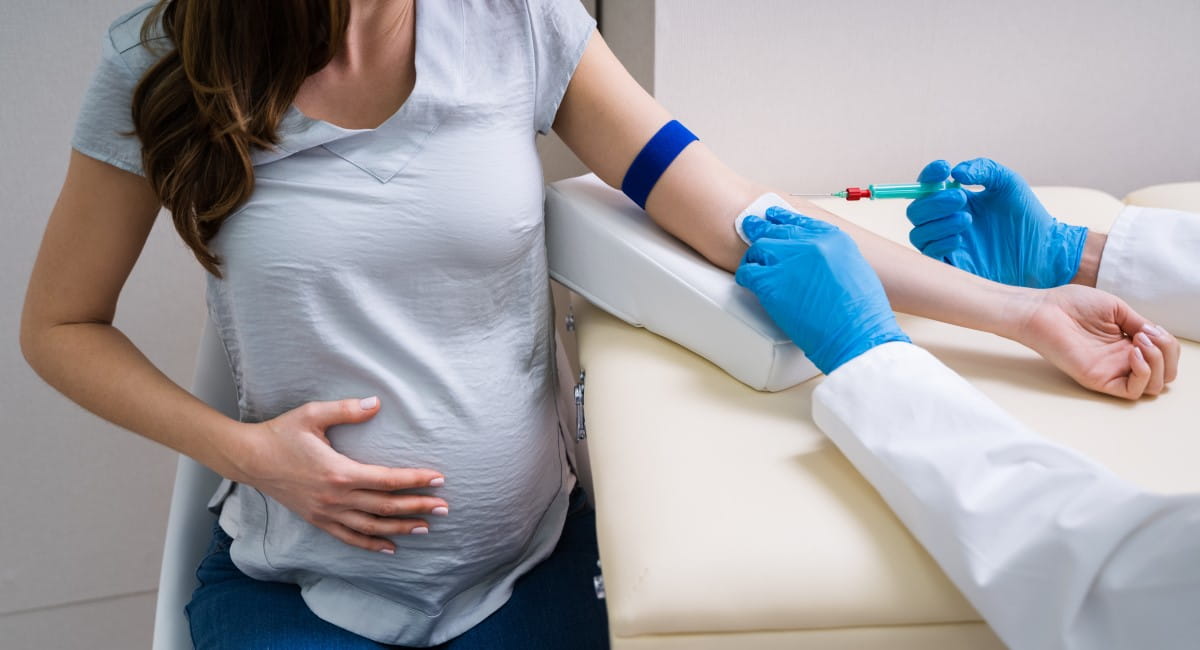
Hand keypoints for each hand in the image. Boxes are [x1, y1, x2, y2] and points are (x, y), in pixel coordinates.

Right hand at [232, 396, 447, 553]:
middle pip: (385, 506)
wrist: (250, 459)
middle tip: (444, 508)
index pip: (387, 479)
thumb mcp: (312, 414)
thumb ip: (347, 409)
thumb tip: (377, 402)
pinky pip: (348, 537)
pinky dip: (370, 544)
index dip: (415, 480)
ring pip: (371, 526)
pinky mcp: (317, 520)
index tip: (439, 479)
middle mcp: (335, 498)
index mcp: (339, 472)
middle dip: (418, 507)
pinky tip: (389, 546)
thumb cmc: (281, 433)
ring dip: (400, 528)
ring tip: (425, 528)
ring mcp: (326, 513)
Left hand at [735, 207, 910, 374]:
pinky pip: (748, 272)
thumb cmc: (861, 313)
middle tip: (749, 226)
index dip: (782, 218)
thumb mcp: (856, 270)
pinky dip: (745, 276)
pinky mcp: (771, 282)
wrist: (856, 334)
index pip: (801, 221)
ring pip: (758, 248)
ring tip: (752, 266)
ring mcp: (788, 260)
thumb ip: (833, 257)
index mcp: (833, 239)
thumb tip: (816, 261)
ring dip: (753, 257)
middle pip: (776, 231)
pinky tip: (747, 282)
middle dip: (760, 229)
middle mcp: (810, 244)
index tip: (772, 215)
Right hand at [906, 158, 1088, 287]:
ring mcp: (948, 243)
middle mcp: (947, 221)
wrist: (1043, 252)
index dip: (929, 175)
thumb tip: (955, 173)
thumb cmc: (1027, 216)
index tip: (944, 168)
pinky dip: (939, 242)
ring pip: (918, 232)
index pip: (928, 185)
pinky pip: (928, 254)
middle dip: (933, 202)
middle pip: (916, 210)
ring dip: (937, 223)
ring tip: (967, 219)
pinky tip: (960, 239)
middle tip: (961, 198)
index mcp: (957, 200)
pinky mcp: (952, 265)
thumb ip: (983, 169)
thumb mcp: (1008, 183)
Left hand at [1011, 284, 1179, 398]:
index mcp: (1128, 343)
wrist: (1043, 309)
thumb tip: (1157, 337)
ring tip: (1138, 342)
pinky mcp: (1098, 379)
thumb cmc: (1071, 305)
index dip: (1167, 344)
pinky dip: (1143, 374)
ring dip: (1157, 362)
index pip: (1165, 356)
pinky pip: (1132, 391)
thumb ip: (1140, 324)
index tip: (1151, 328)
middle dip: (1167, 355)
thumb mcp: (1117, 309)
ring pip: (1153, 386)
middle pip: (1165, 375)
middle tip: (1147, 336)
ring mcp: (1111, 371)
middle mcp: (1122, 360)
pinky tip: (1133, 354)